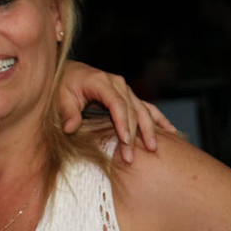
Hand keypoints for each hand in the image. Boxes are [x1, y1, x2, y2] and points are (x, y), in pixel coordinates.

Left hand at [58, 61, 176, 163]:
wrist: (68, 73)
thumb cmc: (63, 85)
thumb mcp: (61, 97)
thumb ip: (68, 112)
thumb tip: (71, 128)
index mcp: (102, 81)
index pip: (117, 104)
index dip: (123, 123)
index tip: (125, 141)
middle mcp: (118, 84)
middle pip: (132, 110)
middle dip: (134, 134)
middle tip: (131, 157)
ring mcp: (125, 89)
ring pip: (142, 110)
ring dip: (149, 130)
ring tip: (153, 148)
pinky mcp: (128, 96)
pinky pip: (146, 107)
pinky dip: (158, 119)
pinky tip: (170, 131)